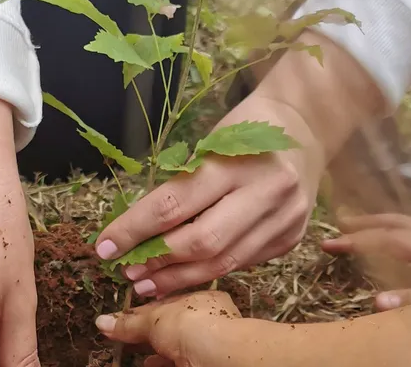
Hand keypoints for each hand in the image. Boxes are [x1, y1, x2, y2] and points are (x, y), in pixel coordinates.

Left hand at [95, 93, 325, 296]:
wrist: (306, 126)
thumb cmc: (243, 130)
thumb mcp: (208, 144)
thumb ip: (180, 186)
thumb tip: (133, 230)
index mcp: (236, 161)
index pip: (174, 204)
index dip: (135, 230)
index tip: (105, 246)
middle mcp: (266, 192)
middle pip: (202, 242)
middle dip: (158, 262)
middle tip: (126, 271)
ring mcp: (284, 219)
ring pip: (224, 262)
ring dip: (179, 278)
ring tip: (146, 284)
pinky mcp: (292, 238)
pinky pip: (242, 263)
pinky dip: (208, 273)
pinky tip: (182, 278)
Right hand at [95, 290, 247, 366]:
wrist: (220, 357)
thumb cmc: (191, 325)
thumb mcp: (155, 319)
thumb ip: (130, 322)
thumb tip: (101, 321)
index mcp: (200, 301)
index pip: (166, 303)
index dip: (141, 310)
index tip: (119, 318)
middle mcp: (207, 322)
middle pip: (169, 327)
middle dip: (145, 333)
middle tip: (120, 337)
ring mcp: (206, 346)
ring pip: (174, 348)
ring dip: (152, 352)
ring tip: (131, 355)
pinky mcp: (200, 364)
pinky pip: (175, 363)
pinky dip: (159, 364)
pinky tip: (146, 365)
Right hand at [322, 213, 410, 309]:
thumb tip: (376, 302)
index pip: (382, 240)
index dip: (354, 241)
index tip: (327, 243)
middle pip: (390, 223)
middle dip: (361, 225)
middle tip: (335, 227)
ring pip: (403, 219)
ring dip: (378, 220)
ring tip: (357, 221)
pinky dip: (397, 222)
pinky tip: (399, 229)